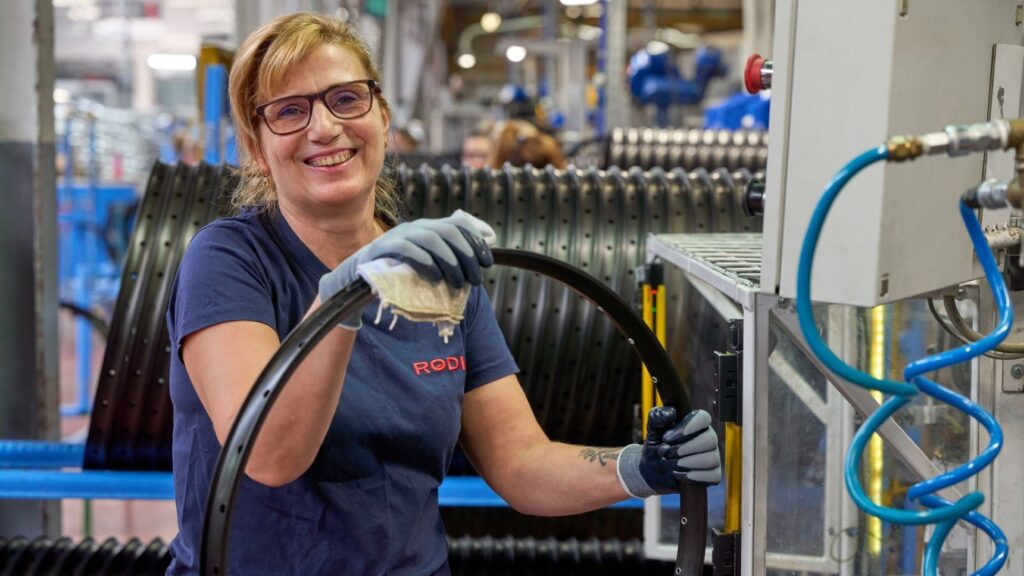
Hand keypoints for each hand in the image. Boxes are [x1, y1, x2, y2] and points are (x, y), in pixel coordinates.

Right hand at [318, 210, 495, 328]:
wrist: (357, 283)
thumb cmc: (397, 277)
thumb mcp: (428, 268)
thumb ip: (451, 260)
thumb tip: (483, 244)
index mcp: (427, 229)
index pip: (457, 226)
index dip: (476, 241)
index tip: (488, 262)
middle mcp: (414, 228)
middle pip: (448, 231)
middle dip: (466, 254)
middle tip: (475, 278)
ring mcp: (397, 236)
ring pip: (430, 238)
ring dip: (449, 261)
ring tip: (458, 282)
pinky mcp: (381, 249)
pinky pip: (406, 249)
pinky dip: (424, 261)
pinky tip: (435, 277)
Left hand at [616, 407, 720, 497]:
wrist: (652, 469)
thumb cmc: (657, 446)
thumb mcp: (652, 429)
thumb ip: (657, 416)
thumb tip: (670, 412)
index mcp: (696, 423)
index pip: (704, 418)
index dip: (687, 427)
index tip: (667, 438)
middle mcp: (708, 438)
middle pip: (710, 440)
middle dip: (684, 449)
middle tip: (666, 452)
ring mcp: (712, 456)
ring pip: (711, 459)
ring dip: (685, 463)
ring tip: (669, 463)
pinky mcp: (712, 474)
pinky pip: (713, 476)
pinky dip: (692, 476)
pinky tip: (677, 473)